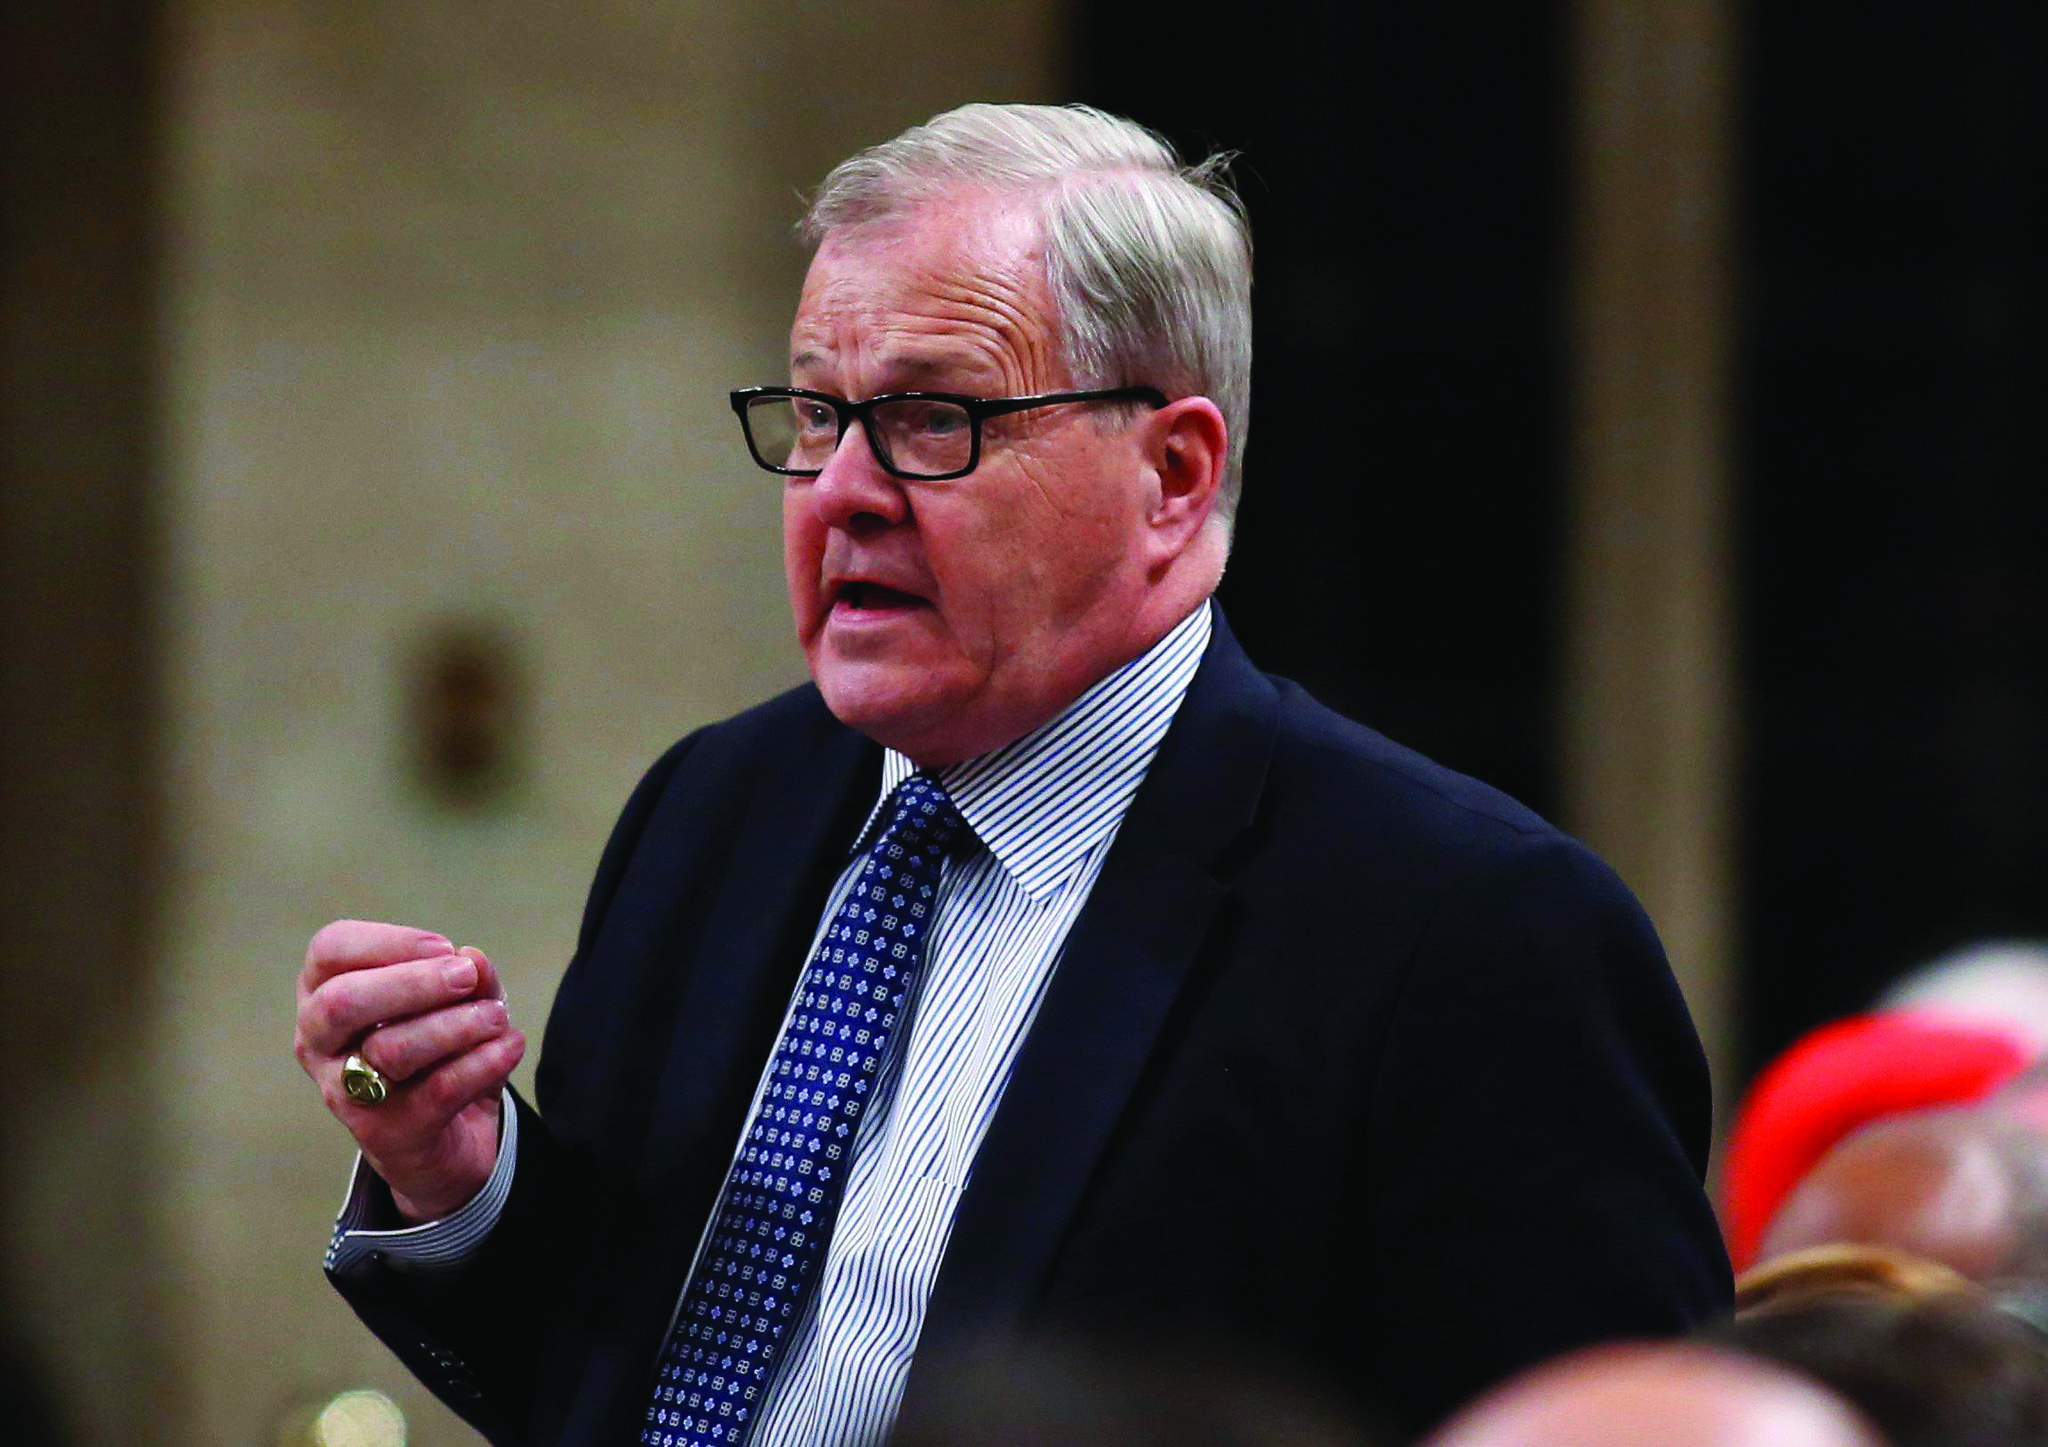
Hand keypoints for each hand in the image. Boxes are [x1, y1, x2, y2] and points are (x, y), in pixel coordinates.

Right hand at [296, 919, 526, 1222]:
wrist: (447, 1142)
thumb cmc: (438, 1055)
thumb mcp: (458, 1005)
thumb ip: (467, 977)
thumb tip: (473, 959)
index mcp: (322, 995)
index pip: (330, 951)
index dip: (387, 942)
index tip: (443, 946)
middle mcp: (317, 1044)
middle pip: (342, 1002)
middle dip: (413, 983)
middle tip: (466, 977)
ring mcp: (344, 1094)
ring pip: (390, 1050)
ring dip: (456, 1025)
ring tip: (497, 1017)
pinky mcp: (384, 1134)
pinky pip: (437, 1090)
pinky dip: (483, 1062)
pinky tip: (510, 1046)